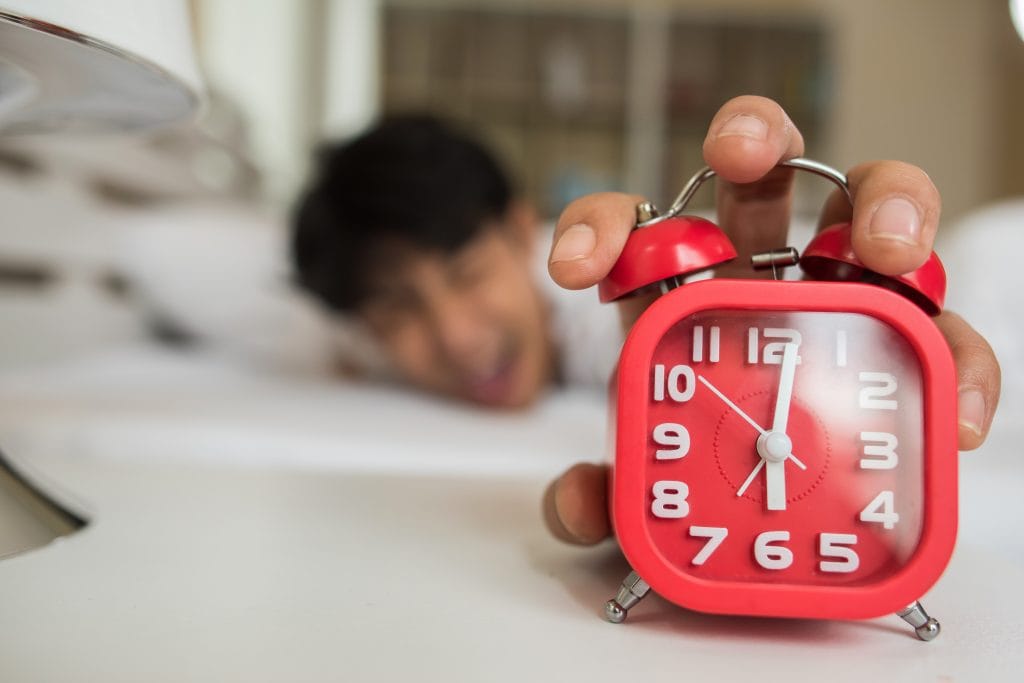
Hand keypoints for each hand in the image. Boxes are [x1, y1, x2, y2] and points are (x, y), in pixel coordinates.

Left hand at [543, 95, 1001, 545]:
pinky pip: (946, 333)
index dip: (602, 230)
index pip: (634, 233)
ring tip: (890, 252)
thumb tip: (580, 505)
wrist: (770, 521)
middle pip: (764, 176)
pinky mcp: (906, 343)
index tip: (577, 271)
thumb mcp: (647, 487)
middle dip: (754, 139)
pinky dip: (957, 362)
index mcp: (682, 298)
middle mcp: (759, 278)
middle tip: (740, 156)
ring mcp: (837, 297)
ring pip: (870, 209)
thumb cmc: (701, 473)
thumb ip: (606, 496)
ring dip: (888, 205)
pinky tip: (951, 415)